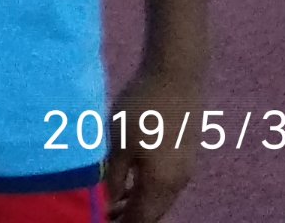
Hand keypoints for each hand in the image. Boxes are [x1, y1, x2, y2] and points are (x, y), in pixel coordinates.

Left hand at [105, 68, 202, 221]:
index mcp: (162, 184)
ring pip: (160, 198)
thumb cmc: (142, 109)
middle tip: (103, 214)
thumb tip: (108, 202)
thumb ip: (114, 177)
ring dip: (137, 203)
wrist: (176, 76)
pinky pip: (165, 183)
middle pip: (153, 212)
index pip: (141, 219)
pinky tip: (128, 180)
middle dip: (129, 217)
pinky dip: (146, 188)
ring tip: (110, 202)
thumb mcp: (119, 144)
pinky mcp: (185, 154)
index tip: (99, 221)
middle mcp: (178, 182)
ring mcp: (185, 168)